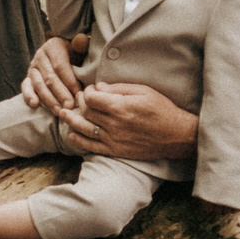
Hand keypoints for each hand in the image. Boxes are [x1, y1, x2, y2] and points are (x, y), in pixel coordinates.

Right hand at [19, 35, 87, 109]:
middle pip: (50, 77)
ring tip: (59, 111)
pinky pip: (26, 87)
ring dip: (49, 100)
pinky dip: (29, 95)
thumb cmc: (77, 54)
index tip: (79, 94)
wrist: (65, 55)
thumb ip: (81, 44)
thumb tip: (81, 40)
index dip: (70, 81)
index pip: (60, 66)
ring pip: (39, 84)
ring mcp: (32, 67)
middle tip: (70, 106)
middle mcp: (40, 55)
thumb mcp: (81, 47)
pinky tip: (34, 104)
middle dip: (61, 94)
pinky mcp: (28, 78)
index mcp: (53, 46)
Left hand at [64, 82, 200, 160]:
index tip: (91, 90)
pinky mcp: (116, 151)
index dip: (88, 92)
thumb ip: (119, 88)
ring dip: (71, 120)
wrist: (176, 136)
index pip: (91, 98)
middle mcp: (115, 124)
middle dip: (79, 103)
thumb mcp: (143, 91)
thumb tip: (98, 87)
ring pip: (84, 129)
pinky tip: (71, 134)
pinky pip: (91, 147)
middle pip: (86, 112)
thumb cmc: (162, 110)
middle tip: (80, 99)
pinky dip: (78, 140)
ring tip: (63, 113)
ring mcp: (114, 139)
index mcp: (121, 107)